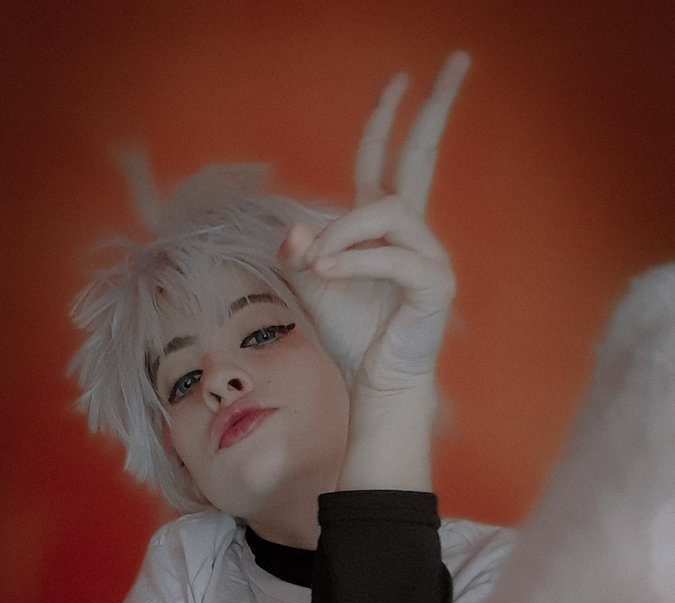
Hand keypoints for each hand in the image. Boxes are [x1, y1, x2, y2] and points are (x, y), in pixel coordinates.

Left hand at [280, 52, 469, 488]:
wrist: (375, 384)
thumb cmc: (351, 337)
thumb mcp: (315, 288)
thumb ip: (303, 255)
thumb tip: (297, 231)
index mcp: (383, 228)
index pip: (383, 161)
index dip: (385, 121)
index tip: (398, 79)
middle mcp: (411, 233)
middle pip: (424, 156)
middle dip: (436, 107)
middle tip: (457, 58)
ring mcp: (428, 255)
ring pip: (388, 210)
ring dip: (345, 232)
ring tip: (320, 266)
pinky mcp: (434, 284)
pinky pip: (391, 256)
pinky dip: (357, 261)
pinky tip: (329, 274)